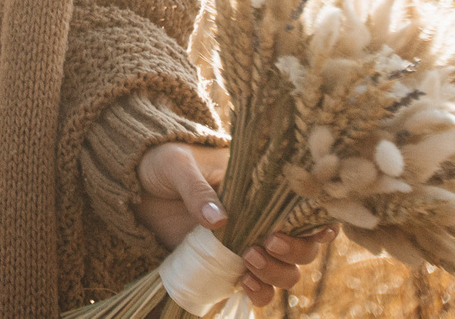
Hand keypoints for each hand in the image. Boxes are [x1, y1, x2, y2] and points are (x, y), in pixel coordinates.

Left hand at [134, 143, 333, 306]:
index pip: (307, 205)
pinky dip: (260, 293)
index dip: (319, 222)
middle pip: (305, 246)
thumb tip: (219, 220)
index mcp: (262, 186)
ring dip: (277, 273)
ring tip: (248, 259)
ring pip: (286, 271)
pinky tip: (246, 284)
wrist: (135, 182)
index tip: (310, 229)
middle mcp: (263, 218)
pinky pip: (258, 288)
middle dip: (295, 250)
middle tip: (267, 242)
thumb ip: (197, 189)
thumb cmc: (162, 162)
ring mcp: (247, 243)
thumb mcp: (177, 165)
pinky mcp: (228, 264)